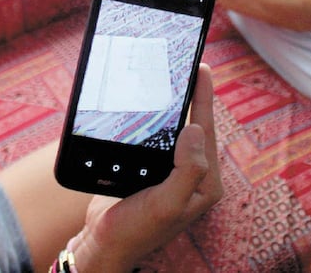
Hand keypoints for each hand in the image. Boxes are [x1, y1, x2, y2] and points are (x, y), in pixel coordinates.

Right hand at [70, 64, 222, 271]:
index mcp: (204, 183)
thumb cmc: (137, 230)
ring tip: (172, 77)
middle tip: (187, 65)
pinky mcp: (152, 169)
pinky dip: (153, 119)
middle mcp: (192, 175)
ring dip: (173, 104)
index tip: (201, 68)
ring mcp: (172, 171)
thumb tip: (196, 129)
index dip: (204, 97)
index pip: (206, 130)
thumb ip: (187, 170)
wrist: (104, 244)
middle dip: (193, 96)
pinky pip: (157, 138)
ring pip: (175, 129)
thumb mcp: (166, 205)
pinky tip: (147, 103)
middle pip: (195, 125)